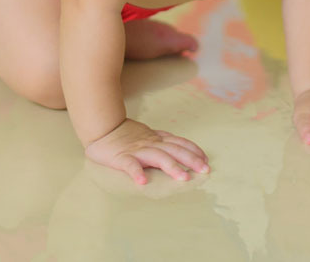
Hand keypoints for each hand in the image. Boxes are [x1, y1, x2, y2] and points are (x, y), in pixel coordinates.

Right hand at [84, 118, 209, 185]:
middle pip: (174, 150)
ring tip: (183, 178)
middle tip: (204, 170)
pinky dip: (136, 172)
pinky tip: (142, 182)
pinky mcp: (121, 157)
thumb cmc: (126, 134)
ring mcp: (136, 150)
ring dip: (171, 166)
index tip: (206, 160)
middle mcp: (150, 143)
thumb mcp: (149, 135)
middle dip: (191, 160)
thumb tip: (183, 150)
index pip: (179, 143)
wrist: (102, 127)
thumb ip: (163, 142)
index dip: (194, 151)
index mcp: (157, 139)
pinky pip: (129, 165)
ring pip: (157, 157)